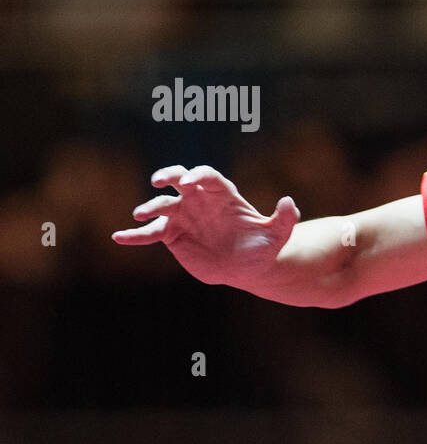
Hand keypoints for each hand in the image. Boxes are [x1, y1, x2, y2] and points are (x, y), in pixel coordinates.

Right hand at [111, 165, 299, 287]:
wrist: (248, 268)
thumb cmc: (262, 248)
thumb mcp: (277, 235)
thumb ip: (284, 218)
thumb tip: (289, 201)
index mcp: (223, 194)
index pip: (208, 176)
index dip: (198, 175)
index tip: (189, 182)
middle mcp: (199, 200)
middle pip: (179, 178)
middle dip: (169, 175)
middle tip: (159, 181)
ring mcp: (184, 215)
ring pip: (162, 205)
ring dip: (149, 207)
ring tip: (139, 215)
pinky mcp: (172, 234)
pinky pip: (150, 232)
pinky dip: (134, 235)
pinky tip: (119, 238)